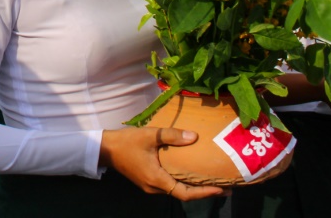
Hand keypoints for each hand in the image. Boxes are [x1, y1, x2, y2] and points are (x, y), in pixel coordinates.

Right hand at [99, 127, 229, 201]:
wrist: (105, 149)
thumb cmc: (127, 142)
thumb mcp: (150, 135)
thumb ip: (172, 136)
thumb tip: (195, 137)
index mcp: (157, 179)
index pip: (185, 193)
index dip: (204, 193)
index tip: (221, 189)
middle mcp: (155, 188)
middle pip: (183, 194)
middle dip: (204, 192)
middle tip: (224, 187)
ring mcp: (151, 186)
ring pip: (177, 191)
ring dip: (194, 188)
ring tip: (211, 180)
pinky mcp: (148, 181)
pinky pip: (170, 186)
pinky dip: (184, 183)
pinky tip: (191, 174)